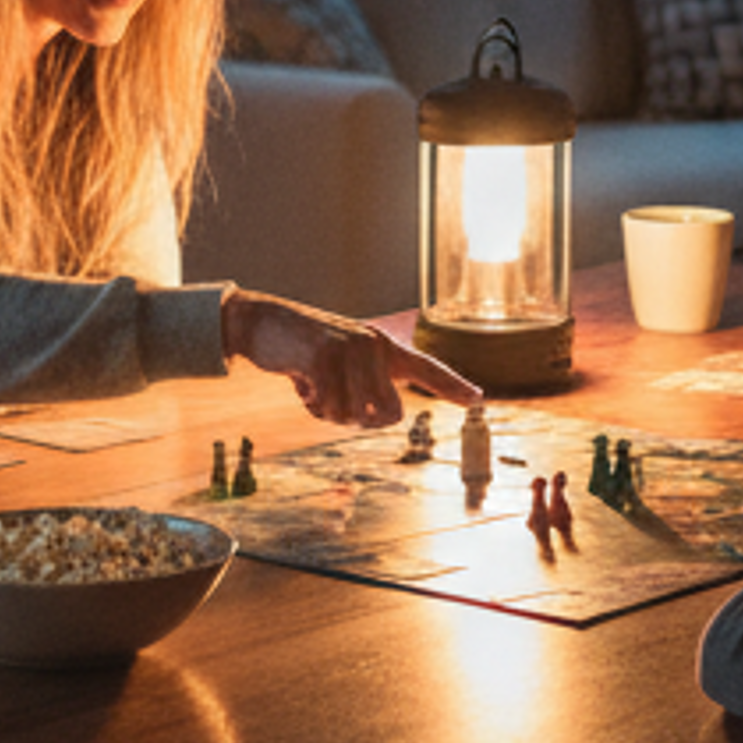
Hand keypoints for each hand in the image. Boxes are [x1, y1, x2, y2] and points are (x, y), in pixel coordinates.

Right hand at [221, 289, 480, 426]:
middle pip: (387, 414)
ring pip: (353, 416)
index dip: (452, 386)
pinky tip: (300, 379)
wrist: (263, 322)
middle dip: (360, 420)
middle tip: (334, 400)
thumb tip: (380, 417)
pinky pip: (328, 408)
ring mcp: (351, 349)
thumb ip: (365, 387)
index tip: (478, 399)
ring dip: (328, 411)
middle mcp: (374, 345)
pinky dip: (311, 405)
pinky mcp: (325, 357)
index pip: (426, 367)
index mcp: (382, 346)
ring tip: (313, 382)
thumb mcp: (341, 365)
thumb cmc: (304, 352)